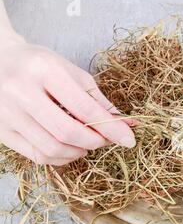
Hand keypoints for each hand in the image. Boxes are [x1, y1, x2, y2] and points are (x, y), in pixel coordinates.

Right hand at [0, 35, 134, 165]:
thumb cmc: (40, 65)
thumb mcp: (71, 72)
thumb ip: (97, 99)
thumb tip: (126, 124)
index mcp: (45, 71)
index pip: (85, 108)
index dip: (111, 128)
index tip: (129, 139)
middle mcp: (22, 92)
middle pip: (68, 132)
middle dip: (95, 141)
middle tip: (105, 140)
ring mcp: (7, 113)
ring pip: (52, 148)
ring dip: (79, 152)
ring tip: (88, 143)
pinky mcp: (1, 131)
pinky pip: (37, 156)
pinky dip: (61, 158)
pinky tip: (70, 149)